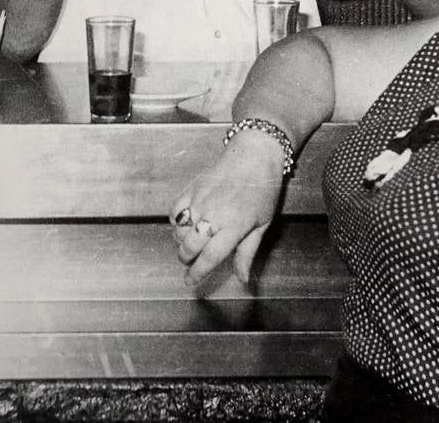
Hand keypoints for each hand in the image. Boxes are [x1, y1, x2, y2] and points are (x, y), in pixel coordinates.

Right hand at [170, 130, 285, 285]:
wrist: (254, 156)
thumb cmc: (263, 191)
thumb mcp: (262, 225)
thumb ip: (248, 253)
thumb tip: (242, 279)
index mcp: (234, 226)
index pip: (210, 257)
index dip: (198, 273)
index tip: (190, 282)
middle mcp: (214, 215)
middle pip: (189, 246)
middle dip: (186, 259)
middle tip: (190, 263)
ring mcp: (200, 200)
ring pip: (179, 231)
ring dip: (180, 243)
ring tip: (189, 244)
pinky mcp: (191, 188)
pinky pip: (175, 211)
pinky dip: (175, 221)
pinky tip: (184, 224)